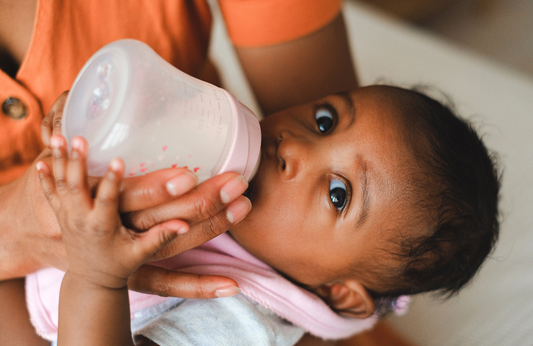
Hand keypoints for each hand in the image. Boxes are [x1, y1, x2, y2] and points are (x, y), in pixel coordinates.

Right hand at [1, 92, 249, 297]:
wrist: (31, 229)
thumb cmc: (52, 182)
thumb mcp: (60, 149)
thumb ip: (77, 118)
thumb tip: (104, 82)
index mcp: (91, 198)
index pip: (126, 195)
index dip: (154, 187)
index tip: (187, 175)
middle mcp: (110, 227)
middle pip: (158, 219)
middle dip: (201, 203)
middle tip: (237, 183)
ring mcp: (125, 250)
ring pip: (171, 247)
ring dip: (211, 228)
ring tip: (244, 207)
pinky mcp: (134, 265)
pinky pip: (168, 281)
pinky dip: (197, 284)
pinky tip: (230, 284)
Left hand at [38, 135, 183, 287]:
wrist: (90, 281)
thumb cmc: (120, 264)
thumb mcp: (141, 252)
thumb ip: (161, 237)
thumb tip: (185, 225)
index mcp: (102, 226)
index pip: (106, 199)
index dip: (112, 179)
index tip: (117, 159)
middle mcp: (81, 219)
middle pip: (76, 186)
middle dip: (77, 161)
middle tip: (79, 138)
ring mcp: (67, 217)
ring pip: (60, 184)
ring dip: (59, 160)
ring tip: (56, 136)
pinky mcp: (61, 215)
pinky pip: (50, 193)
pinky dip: (45, 176)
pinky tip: (41, 159)